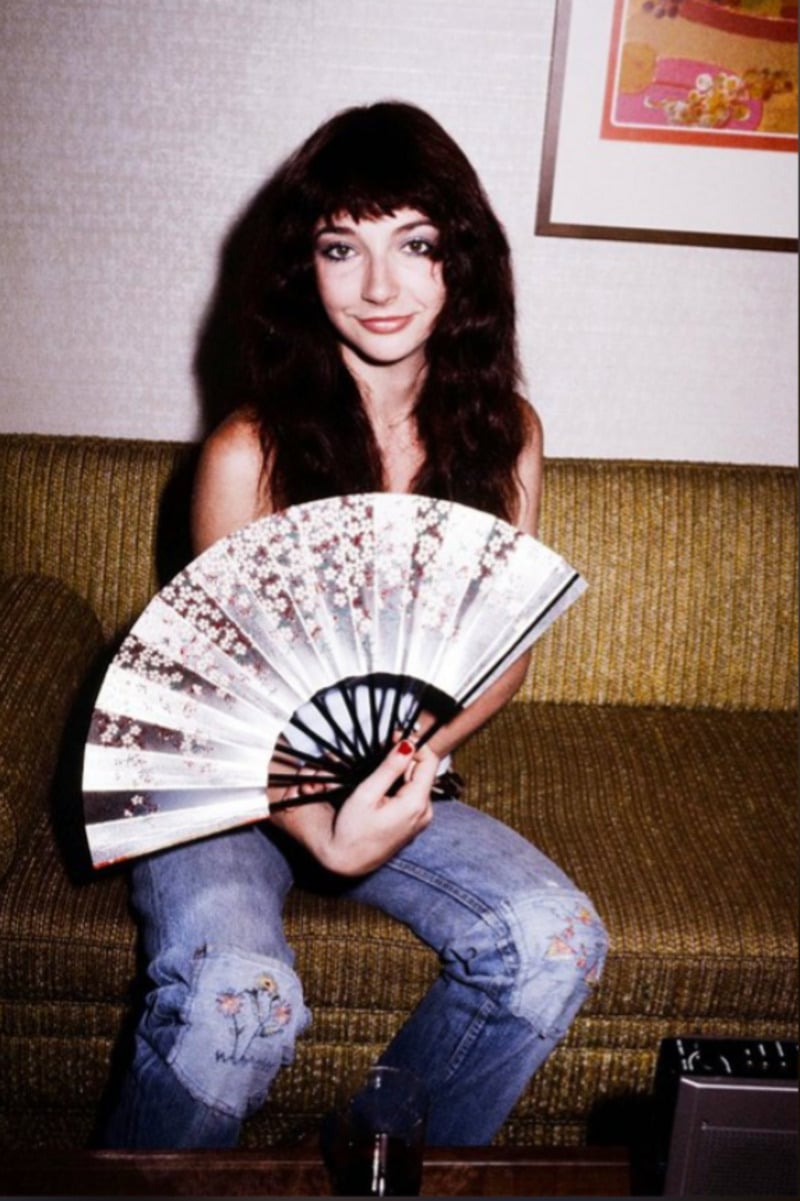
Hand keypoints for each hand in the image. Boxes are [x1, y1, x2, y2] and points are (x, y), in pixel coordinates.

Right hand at [269, 739, 438, 875]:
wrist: (348, 863)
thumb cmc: (352, 832)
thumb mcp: (367, 794)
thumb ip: (389, 768)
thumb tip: (407, 744)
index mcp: (416, 804)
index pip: (429, 761)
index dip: (414, 743)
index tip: (394, 734)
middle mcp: (425, 812)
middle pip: (423, 770)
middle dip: (405, 755)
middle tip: (382, 746)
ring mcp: (421, 819)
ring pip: (417, 781)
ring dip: (401, 769)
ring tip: (379, 766)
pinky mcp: (414, 823)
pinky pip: (412, 794)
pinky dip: (400, 783)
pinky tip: (383, 784)